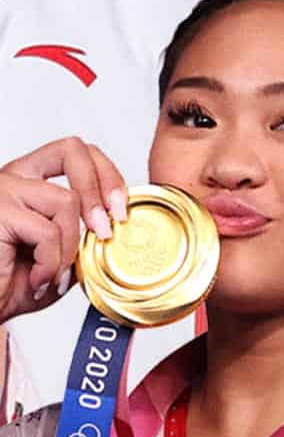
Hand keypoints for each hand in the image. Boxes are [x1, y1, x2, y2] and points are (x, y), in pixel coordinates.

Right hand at [0, 138, 127, 323]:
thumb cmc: (9, 287)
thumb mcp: (59, 257)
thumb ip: (83, 234)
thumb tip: (116, 223)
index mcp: (28, 180)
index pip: (74, 151)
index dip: (105, 173)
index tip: (119, 210)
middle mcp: (13, 177)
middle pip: (72, 149)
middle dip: (101, 187)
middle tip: (106, 230)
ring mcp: (3, 191)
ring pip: (66, 200)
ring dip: (70, 246)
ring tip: (54, 275)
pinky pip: (48, 232)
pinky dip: (51, 264)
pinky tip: (36, 282)